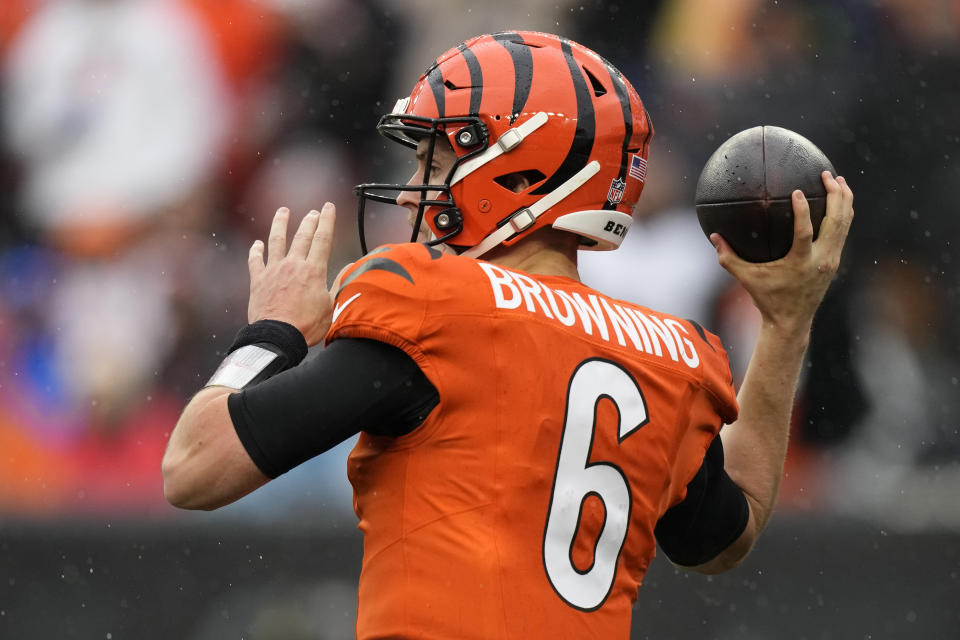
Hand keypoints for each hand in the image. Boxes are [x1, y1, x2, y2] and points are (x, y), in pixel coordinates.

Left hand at [247, 204, 336, 345]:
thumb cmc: (307, 325)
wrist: (277, 336)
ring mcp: (273, 271)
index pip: (322, 239)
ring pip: (276, 241)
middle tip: (313, 212)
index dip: (327, 221)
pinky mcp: (258, 281)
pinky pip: (255, 261)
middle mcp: (293, 265)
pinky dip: (255, 251)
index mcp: (313, 270)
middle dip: (309, 221)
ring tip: (283, 212)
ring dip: (280, 224)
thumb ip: (338, 284)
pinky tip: (257, 243)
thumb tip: (349, 268)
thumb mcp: (331, 306)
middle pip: (302, 237)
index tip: (328, 207)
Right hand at [710, 171, 853, 334]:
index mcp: (800, 263)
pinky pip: (843, 231)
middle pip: (836, 222)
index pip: (805, 232)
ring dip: (844, 200)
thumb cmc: (766, 299)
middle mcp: (821, 260)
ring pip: (844, 224)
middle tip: (827, 175)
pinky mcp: (835, 260)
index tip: (797, 191)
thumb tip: (714, 236)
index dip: (802, 211)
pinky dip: (843, 213)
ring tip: (838, 180)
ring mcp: (831, 260)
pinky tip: (838, 200)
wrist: (791, 321)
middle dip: (835, 195)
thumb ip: (729, 258)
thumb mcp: (746, 279)